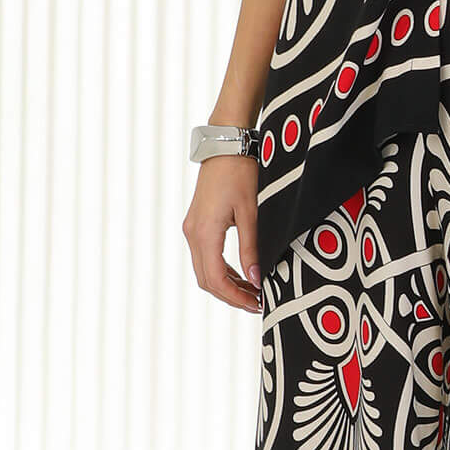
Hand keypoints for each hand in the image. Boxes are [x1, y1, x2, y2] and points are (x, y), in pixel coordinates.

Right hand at [182, 155, 263, 312]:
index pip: (215, 279)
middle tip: (257, 303)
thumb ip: (252, 247)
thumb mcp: (251, 212)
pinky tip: (240, 274)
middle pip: (207, 280)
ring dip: (226, 284)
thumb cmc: (240, 173)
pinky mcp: (197, 223)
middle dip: (230, 296)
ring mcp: (192, 228)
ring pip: (204, 270)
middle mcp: (193, 233)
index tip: (256, 304)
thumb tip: (255, 279)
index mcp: (204, 232)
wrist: (225, 145)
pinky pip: (205, 256)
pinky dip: (221, 270)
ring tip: (251, 292)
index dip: (235, 297)